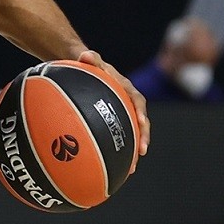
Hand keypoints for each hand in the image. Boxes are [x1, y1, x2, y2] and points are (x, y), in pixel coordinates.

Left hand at [77, 50, 149, 170]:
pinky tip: (111, 167)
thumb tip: (85, 54)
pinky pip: (116, 137)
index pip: (137, 101)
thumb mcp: (89, 59)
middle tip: (141, 152)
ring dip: (131, 150)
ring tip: (130, 168)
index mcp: (125, 88)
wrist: (81, 67)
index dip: (140, 112)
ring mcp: (120, 113)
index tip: (141, 122)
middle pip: (139, 122)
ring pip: (130, 134)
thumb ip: (90, 58)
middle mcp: (127, 102)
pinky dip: (116, 150)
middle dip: (142, 137)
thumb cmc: (86, 63)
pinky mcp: (111, 121)